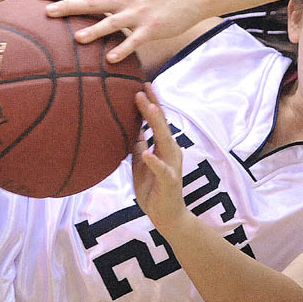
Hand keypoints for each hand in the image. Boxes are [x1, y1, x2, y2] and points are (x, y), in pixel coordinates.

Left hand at [39, 0, 200, 61]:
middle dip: (68, 6)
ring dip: (94, 30)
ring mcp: (139, 13)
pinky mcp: (152, 28)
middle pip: (92, 1)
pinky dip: (122, 49)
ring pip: (112, 21)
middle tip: (46, 12)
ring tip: (76, 38)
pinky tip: (110, 59)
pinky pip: (135, 40)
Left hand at [132, 85, 185, 234]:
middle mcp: (171, 151)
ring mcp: (171, 165)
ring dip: (157, 124)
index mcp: (163, 146)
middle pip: (162, 125)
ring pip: (165, 141)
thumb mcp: (141, 162)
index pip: (157, 121)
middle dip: (153, 106)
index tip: (143, 85)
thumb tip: (130, 125)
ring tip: (149, 108)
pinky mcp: (169, 181)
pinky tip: (146, 154)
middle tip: (143, 88)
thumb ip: (139, 144)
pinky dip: (154, 161)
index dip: (151, 103)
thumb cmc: (153, 188)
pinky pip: (162, 170)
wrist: (167, 216)